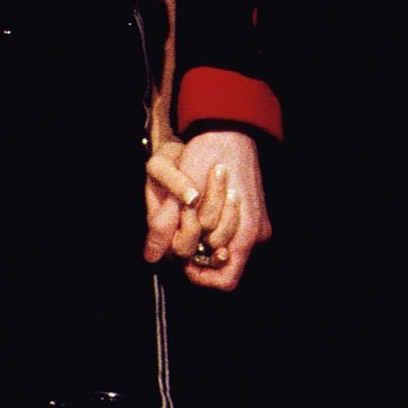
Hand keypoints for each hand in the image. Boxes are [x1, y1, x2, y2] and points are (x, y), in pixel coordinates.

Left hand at [144, 130, 268, 290]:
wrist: (229, 128)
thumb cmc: (210, 154)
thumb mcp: (183, 190)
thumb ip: (166, 224)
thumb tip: (150, 256)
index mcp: (246, 232)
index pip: (225, 279)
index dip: (200, 275)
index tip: (182, 260)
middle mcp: (256, 233)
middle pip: (219, 262)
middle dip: (197, 247)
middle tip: (184, 220)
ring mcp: (257, 225)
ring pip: (222, 247)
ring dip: (203, 233)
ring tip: (194, 206)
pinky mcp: (253, 216)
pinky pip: (229, 233)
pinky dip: (211, 224)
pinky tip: (203, 204)